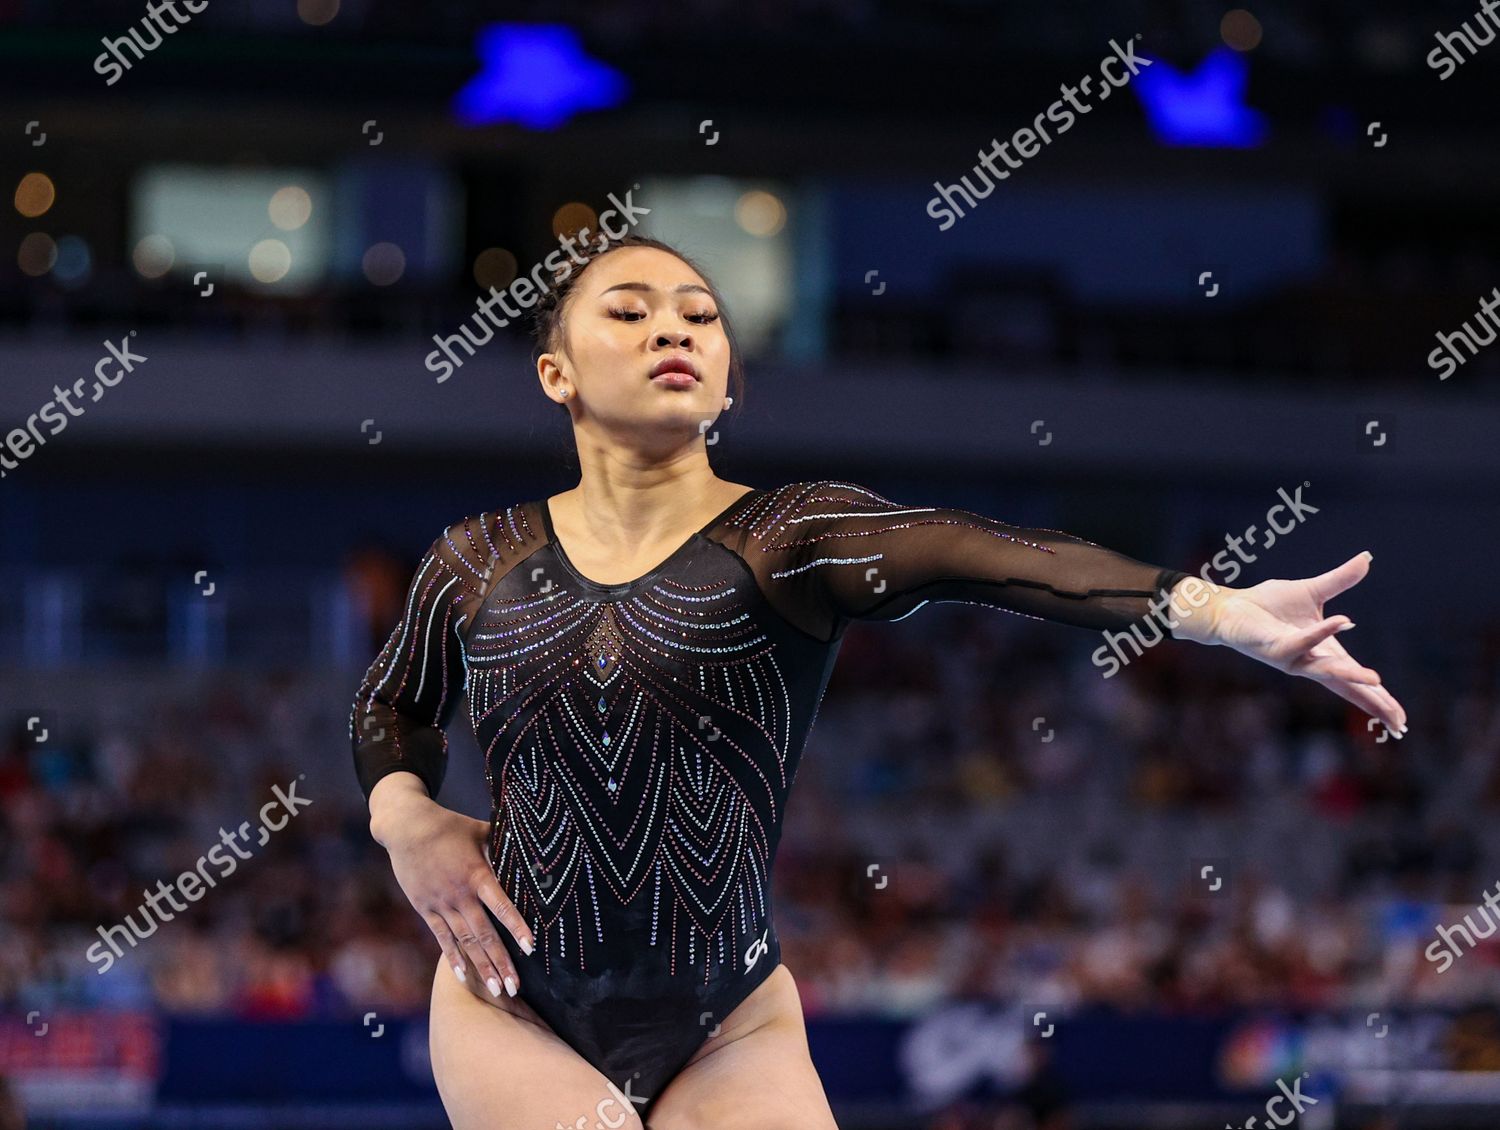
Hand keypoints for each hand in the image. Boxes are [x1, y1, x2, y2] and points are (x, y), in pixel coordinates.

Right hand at [368, 773, 534, 999]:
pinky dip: (453, 958)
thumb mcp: (481, 831)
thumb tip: (531, 848)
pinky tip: (464, 977)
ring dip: (481, 967)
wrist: (407, 827)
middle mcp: (460, 894)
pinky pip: (442, 938)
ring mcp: (441, 904)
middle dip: (501, 962)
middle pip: (484, 934)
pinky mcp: (426, 909)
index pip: (501, 906)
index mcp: (477, 874)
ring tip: (496, 990)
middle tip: (515, 989)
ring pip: (465, 942)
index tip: (531, 948)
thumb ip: (503, 845)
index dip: (516, 926)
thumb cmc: (450, 825)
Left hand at [1173, 552, 1407, 736]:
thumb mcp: (1314, 590)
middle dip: (1371, 701)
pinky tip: (1343, 622)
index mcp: (1325, 653)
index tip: (1401, 721)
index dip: (1378, 700)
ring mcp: (1292, 658)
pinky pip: (1301, 642)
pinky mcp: (1274, 648)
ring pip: (1325, 670)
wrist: (1232, 606)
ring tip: (1377, 680)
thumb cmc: (1270, 605)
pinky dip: (1320, 633)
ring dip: (1350, 674)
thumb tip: (1367, 559)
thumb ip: (1340, 579)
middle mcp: (1310, 662)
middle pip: (1346, 686)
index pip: (1356, 681)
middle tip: (1397, 719)